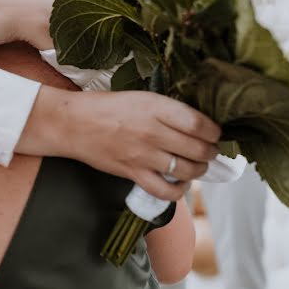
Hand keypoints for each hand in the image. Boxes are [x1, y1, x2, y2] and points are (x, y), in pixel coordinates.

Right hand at [26, 88, 221, 200]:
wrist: (73, 123)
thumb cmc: (106, 107)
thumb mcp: (141, 97)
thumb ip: (168, 109)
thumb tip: (196, 123)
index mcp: (156, 107)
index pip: (199, 124)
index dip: (214, 131)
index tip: (215, 133)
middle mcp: (153, 132)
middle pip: (198, 149)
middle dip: (211, 152)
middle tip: (210, 150)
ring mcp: (143, 155)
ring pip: (187, 170)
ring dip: (199, 170)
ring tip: (198, 165)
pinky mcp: (133, 174)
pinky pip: (165, 191)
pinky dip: (179, 190)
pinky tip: (179, 183)